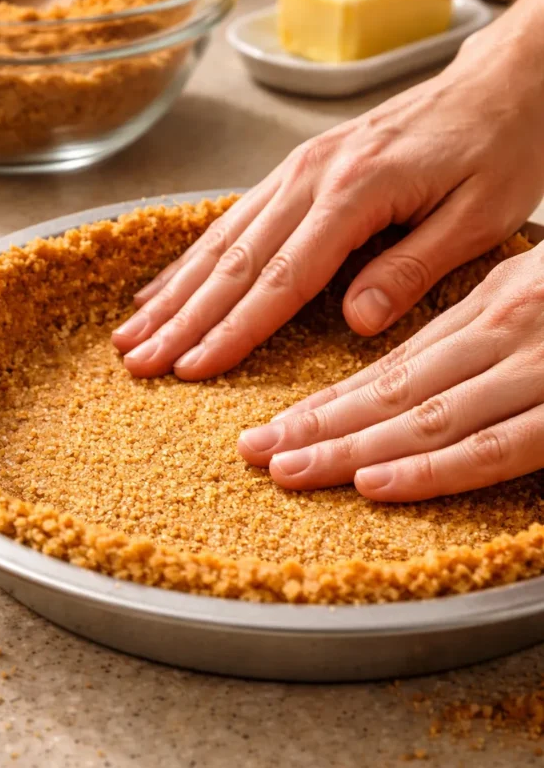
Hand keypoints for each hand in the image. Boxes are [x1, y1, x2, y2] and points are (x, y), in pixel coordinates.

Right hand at [112, 31, 543, 380]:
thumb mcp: (480, 216)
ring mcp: (299, 166)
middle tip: (137, 360)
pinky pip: (235, 217)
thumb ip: (413, 268)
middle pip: (235, 259)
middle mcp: (313, 174)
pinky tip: (166, 284)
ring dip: (174, 290)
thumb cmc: (499, 148)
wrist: (505, 80)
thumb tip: (355, 323)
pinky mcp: (298, 167)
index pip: (283, 276)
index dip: (234, 329)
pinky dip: (195, 256)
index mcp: (357, 190)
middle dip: (183, 316)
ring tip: (131, 332)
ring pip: (223, 238)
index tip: (192, 368)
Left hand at [237, 243, 543, 500]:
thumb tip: (413, 358)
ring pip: (426, 418)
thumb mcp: (540, 284)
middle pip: (393, 390)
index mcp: (491, 304)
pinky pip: (494, 448)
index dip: (331, 399)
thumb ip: (482, 324)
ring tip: (287, 470)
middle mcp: (501, 331)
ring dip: (349, 448)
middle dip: (317, 426)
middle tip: (254, 451)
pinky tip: (373, 483)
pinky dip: (430, 470)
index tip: (277, 427)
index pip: (395, 363)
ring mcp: (535, 369)